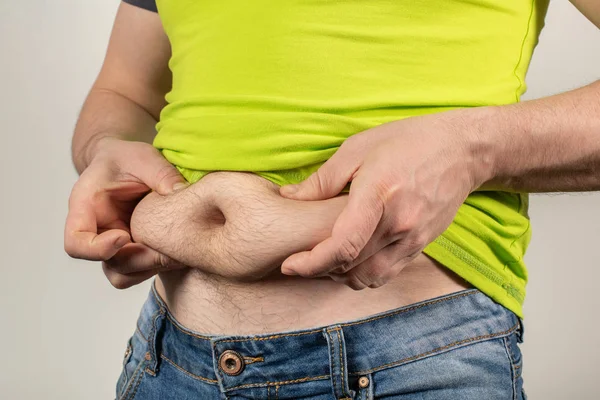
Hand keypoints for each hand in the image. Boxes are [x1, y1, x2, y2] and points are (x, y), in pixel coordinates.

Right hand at [64, 137, 187, 288]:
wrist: (127, 164)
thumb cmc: (127, 159)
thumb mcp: (143, 157)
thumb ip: (161, 174)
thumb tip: (181, 194)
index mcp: (87, 208)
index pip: (76, 243)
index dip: (98, 249)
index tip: (125, 236)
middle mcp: (98, 232)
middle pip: (108, 264)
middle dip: (138, 260)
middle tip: (164, 249)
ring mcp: (116, 244)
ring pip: (124, 275)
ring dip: (149, 267)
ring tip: (174, 251)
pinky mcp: (134, 250)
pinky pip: (140, 271)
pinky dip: (157, 266)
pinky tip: (176, 251)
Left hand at [278, 110, 488, 288]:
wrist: (464, 150)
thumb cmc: (408, 141)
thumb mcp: (358, 148)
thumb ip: (322, 179)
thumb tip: (288, 197)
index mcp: (379, 195)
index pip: (343, 245)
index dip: (311, 263)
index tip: (290, 265)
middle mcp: (399, 224)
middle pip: (350, 266)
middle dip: (318, 269)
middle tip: (300, 259)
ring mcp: (413, 239)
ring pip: (368, 277)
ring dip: (340, 276)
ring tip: (324, 261)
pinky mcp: (421, 245)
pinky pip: (387, 274)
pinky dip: (363, 275)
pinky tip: (350, 260)